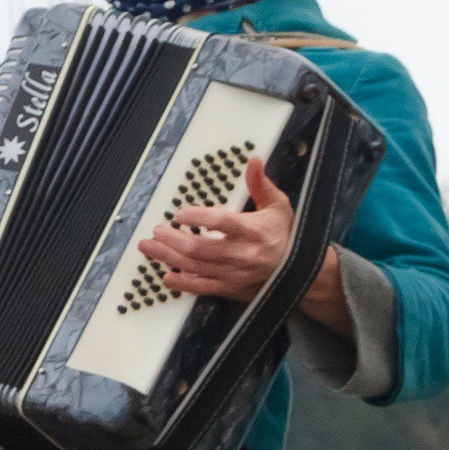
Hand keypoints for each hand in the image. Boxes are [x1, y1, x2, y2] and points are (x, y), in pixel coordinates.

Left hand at [140, 174, 297, 303]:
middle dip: (172, 239)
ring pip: (195, 267)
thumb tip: (254, 160)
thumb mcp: (277, 205)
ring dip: (168, 257)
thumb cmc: (283, 234)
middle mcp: (243, 254)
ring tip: (149, 247)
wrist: (299, 271)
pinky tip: (166, 276)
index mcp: (253, 231)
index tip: (179, 213)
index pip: (221, 222)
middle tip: (157, 230)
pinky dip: (182, 283)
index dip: (197, 218)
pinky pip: (202, 288)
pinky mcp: (230, 289)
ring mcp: (235, 274)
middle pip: (200, 248)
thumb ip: (260, 184)